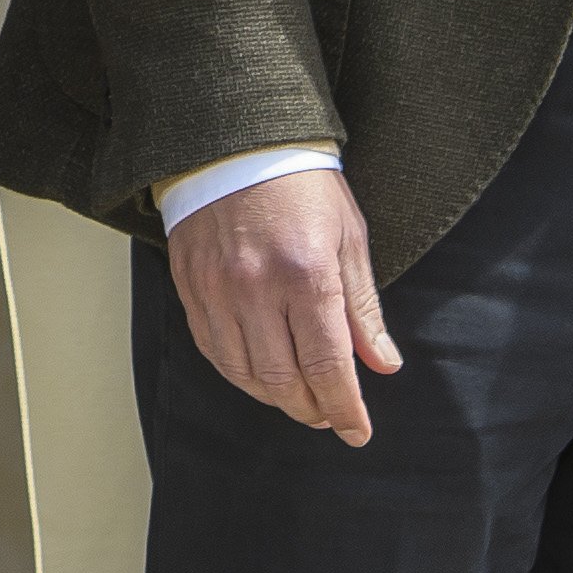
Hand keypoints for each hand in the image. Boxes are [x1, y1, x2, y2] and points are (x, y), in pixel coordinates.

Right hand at [167, 167, 404, 443]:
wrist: (235, 141)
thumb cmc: (302, 186)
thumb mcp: (348, 239)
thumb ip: (362, 309)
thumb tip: (382, 365)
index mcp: (306, 274)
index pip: (327, 366)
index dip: (345, 408)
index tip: (358, 431)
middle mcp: (257, 287)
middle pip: (284, 381)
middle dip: (312, 410)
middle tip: (330, 415)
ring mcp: (218, 289)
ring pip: (245, 374)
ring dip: (276, 398)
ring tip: (299, 398)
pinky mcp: (190, 285)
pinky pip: (213, 350)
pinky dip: (240, 374)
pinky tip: (261, 374)